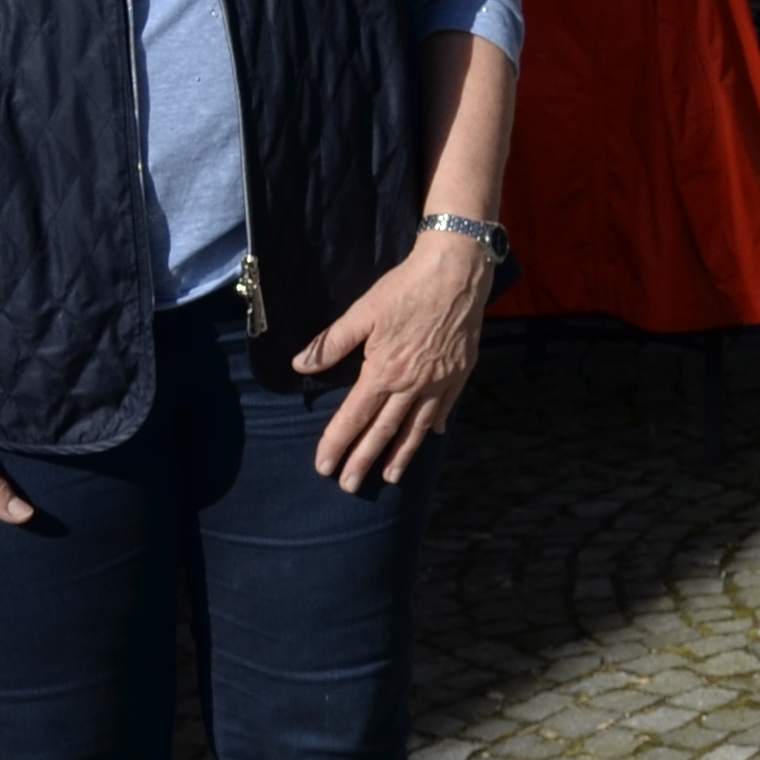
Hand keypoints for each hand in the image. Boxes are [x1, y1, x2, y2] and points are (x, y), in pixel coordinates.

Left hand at [299, 229, 496, 492]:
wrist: (455, 273)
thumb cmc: (405, 289)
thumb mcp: (362, 312)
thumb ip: (331, 343)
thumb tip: (301, 366)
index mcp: (382, 372)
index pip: (353, 418)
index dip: (336, 444)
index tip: (324, 466)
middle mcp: (411, 385)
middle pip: (382, 432)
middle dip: (363, 460)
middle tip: (350, 485)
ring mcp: (438, 383)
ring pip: (415, 428)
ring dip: (401, 455)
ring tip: (389, 476)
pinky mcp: (458, 374)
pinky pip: (444, 408)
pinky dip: (433, 426)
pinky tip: (429, 437)